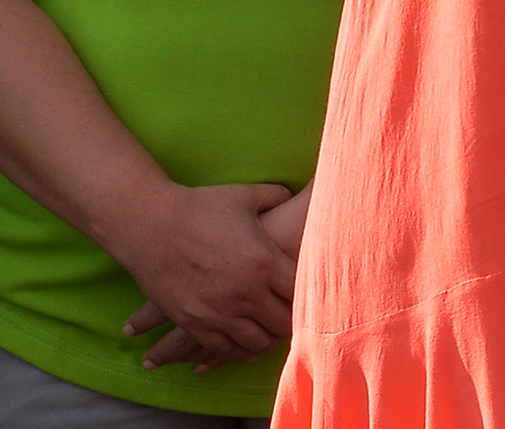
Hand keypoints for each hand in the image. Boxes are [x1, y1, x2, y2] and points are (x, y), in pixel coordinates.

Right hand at [111, 181, 294, 371]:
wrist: (148, 224)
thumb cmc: (200, 206)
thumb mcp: (247, 196)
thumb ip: (278, 197)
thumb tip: (296, 194)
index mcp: (263, 263)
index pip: (303, 292)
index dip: (313, 295)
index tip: (316, 294)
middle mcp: (244, 293)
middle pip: (283, 323)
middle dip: (294, 322)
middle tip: (299, 319)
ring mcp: (218, 311)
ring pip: (256, 342)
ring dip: (268, 339)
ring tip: (274, 333)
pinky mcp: (193, 322)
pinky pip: (224, 349)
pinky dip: (239, 351)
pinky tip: (245, 345)